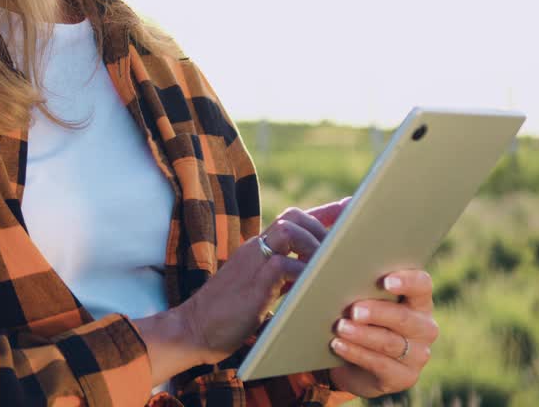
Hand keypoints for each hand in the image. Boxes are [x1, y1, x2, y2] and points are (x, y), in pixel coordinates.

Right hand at [177, 207, 330, 363]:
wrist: (192, 330)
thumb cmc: (227, 316)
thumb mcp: (259, 291)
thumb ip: (280, 279)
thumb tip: (310, 277)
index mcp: (257, 250)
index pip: (290, 220)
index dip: (321, 213)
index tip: (346, 209)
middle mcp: (255, 250)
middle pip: (292, 216)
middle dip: (321, 227)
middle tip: (338, 250)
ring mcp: (252, 265)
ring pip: (288, 230)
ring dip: (313, 244)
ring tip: (326, 267)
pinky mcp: (253, 286)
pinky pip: (283, 265)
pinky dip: (303, 272)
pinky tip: (313, 286)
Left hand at [325, 269, 438, 397]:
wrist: (359, 366)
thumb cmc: (364, 322)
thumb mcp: (367, 303)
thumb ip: (365, 289)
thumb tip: (342, 277)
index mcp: (419, 301)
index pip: (422, 285)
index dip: (407, 281)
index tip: (385, 281)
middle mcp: (424, 327)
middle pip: (404, 317)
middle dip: (377, 312)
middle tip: (354, 310)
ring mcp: (418, 355)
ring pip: (389, 342)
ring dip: (362, 334)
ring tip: (340, 327)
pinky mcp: (404, 377)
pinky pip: (380, 364)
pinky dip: (356, 353)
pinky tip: (338, 345)